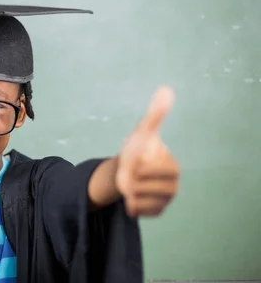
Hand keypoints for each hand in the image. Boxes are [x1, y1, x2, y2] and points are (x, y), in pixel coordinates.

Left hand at [116, 86, 180, 216]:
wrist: (127, 169)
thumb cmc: (138, 148)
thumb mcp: (143, 131)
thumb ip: (155, 114)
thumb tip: (166, 89)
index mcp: (173, 167)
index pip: (150, 169)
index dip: (138, 165)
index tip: (135, 159)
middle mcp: (173, 186)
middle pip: (144, 186)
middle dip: (131, 178)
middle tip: (130, 172)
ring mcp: (165, 201)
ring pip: (139, 199)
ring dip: (129, 190)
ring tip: (131, 183)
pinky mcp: (156, 212)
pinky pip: (138, 211)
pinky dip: (130, 203)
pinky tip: (131, 195)